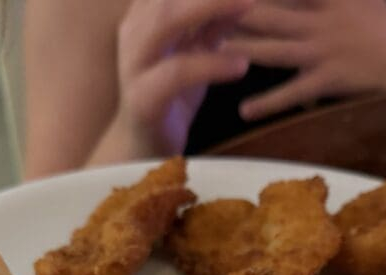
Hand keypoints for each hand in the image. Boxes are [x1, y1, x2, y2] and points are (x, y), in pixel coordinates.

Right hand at [88, 0, 252, 164]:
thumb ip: (213, 22)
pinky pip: (176, 73)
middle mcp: (135, 32)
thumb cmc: (172, 95)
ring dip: (209, 8)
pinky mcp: (143, 98)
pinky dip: (210, 65)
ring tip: (251, 4)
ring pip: (167, 22)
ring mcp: (134, 64)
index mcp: (147, 15)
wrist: (143, 149)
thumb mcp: (198, 51)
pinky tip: (241, 64)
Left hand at [225, 0, 385, 121]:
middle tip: (204, 13)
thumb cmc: (382, 28)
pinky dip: (269, 102)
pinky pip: (293, 92)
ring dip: (242, 49)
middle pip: (269, 14)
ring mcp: (322, 52)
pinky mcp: (328, 79)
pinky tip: (244, 109)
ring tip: (212, 49)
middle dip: (236, 12)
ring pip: (274, 50)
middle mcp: (320, 22)